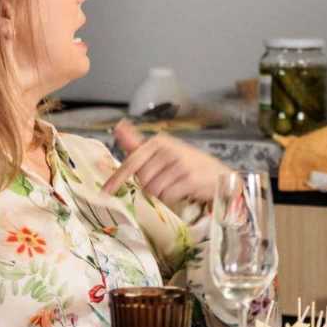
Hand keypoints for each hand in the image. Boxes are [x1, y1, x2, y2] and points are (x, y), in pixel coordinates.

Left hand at [102, 120, 229, 204]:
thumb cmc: (189, 164)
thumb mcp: (163, 150)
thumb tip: (118, 127)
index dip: (117, 178)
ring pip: (154, 189)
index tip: (106, 191)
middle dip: (148, 186)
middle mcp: (169, 150)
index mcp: (159, 142)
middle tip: (164, 183)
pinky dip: (171, 199)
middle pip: (142, 179)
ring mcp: (180, 164)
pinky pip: (168, 196)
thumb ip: (138, 143)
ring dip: (160, 194)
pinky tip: (180, 192)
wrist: (220, 175)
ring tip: (173, 187)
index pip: (132, 161)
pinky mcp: (190, 179)